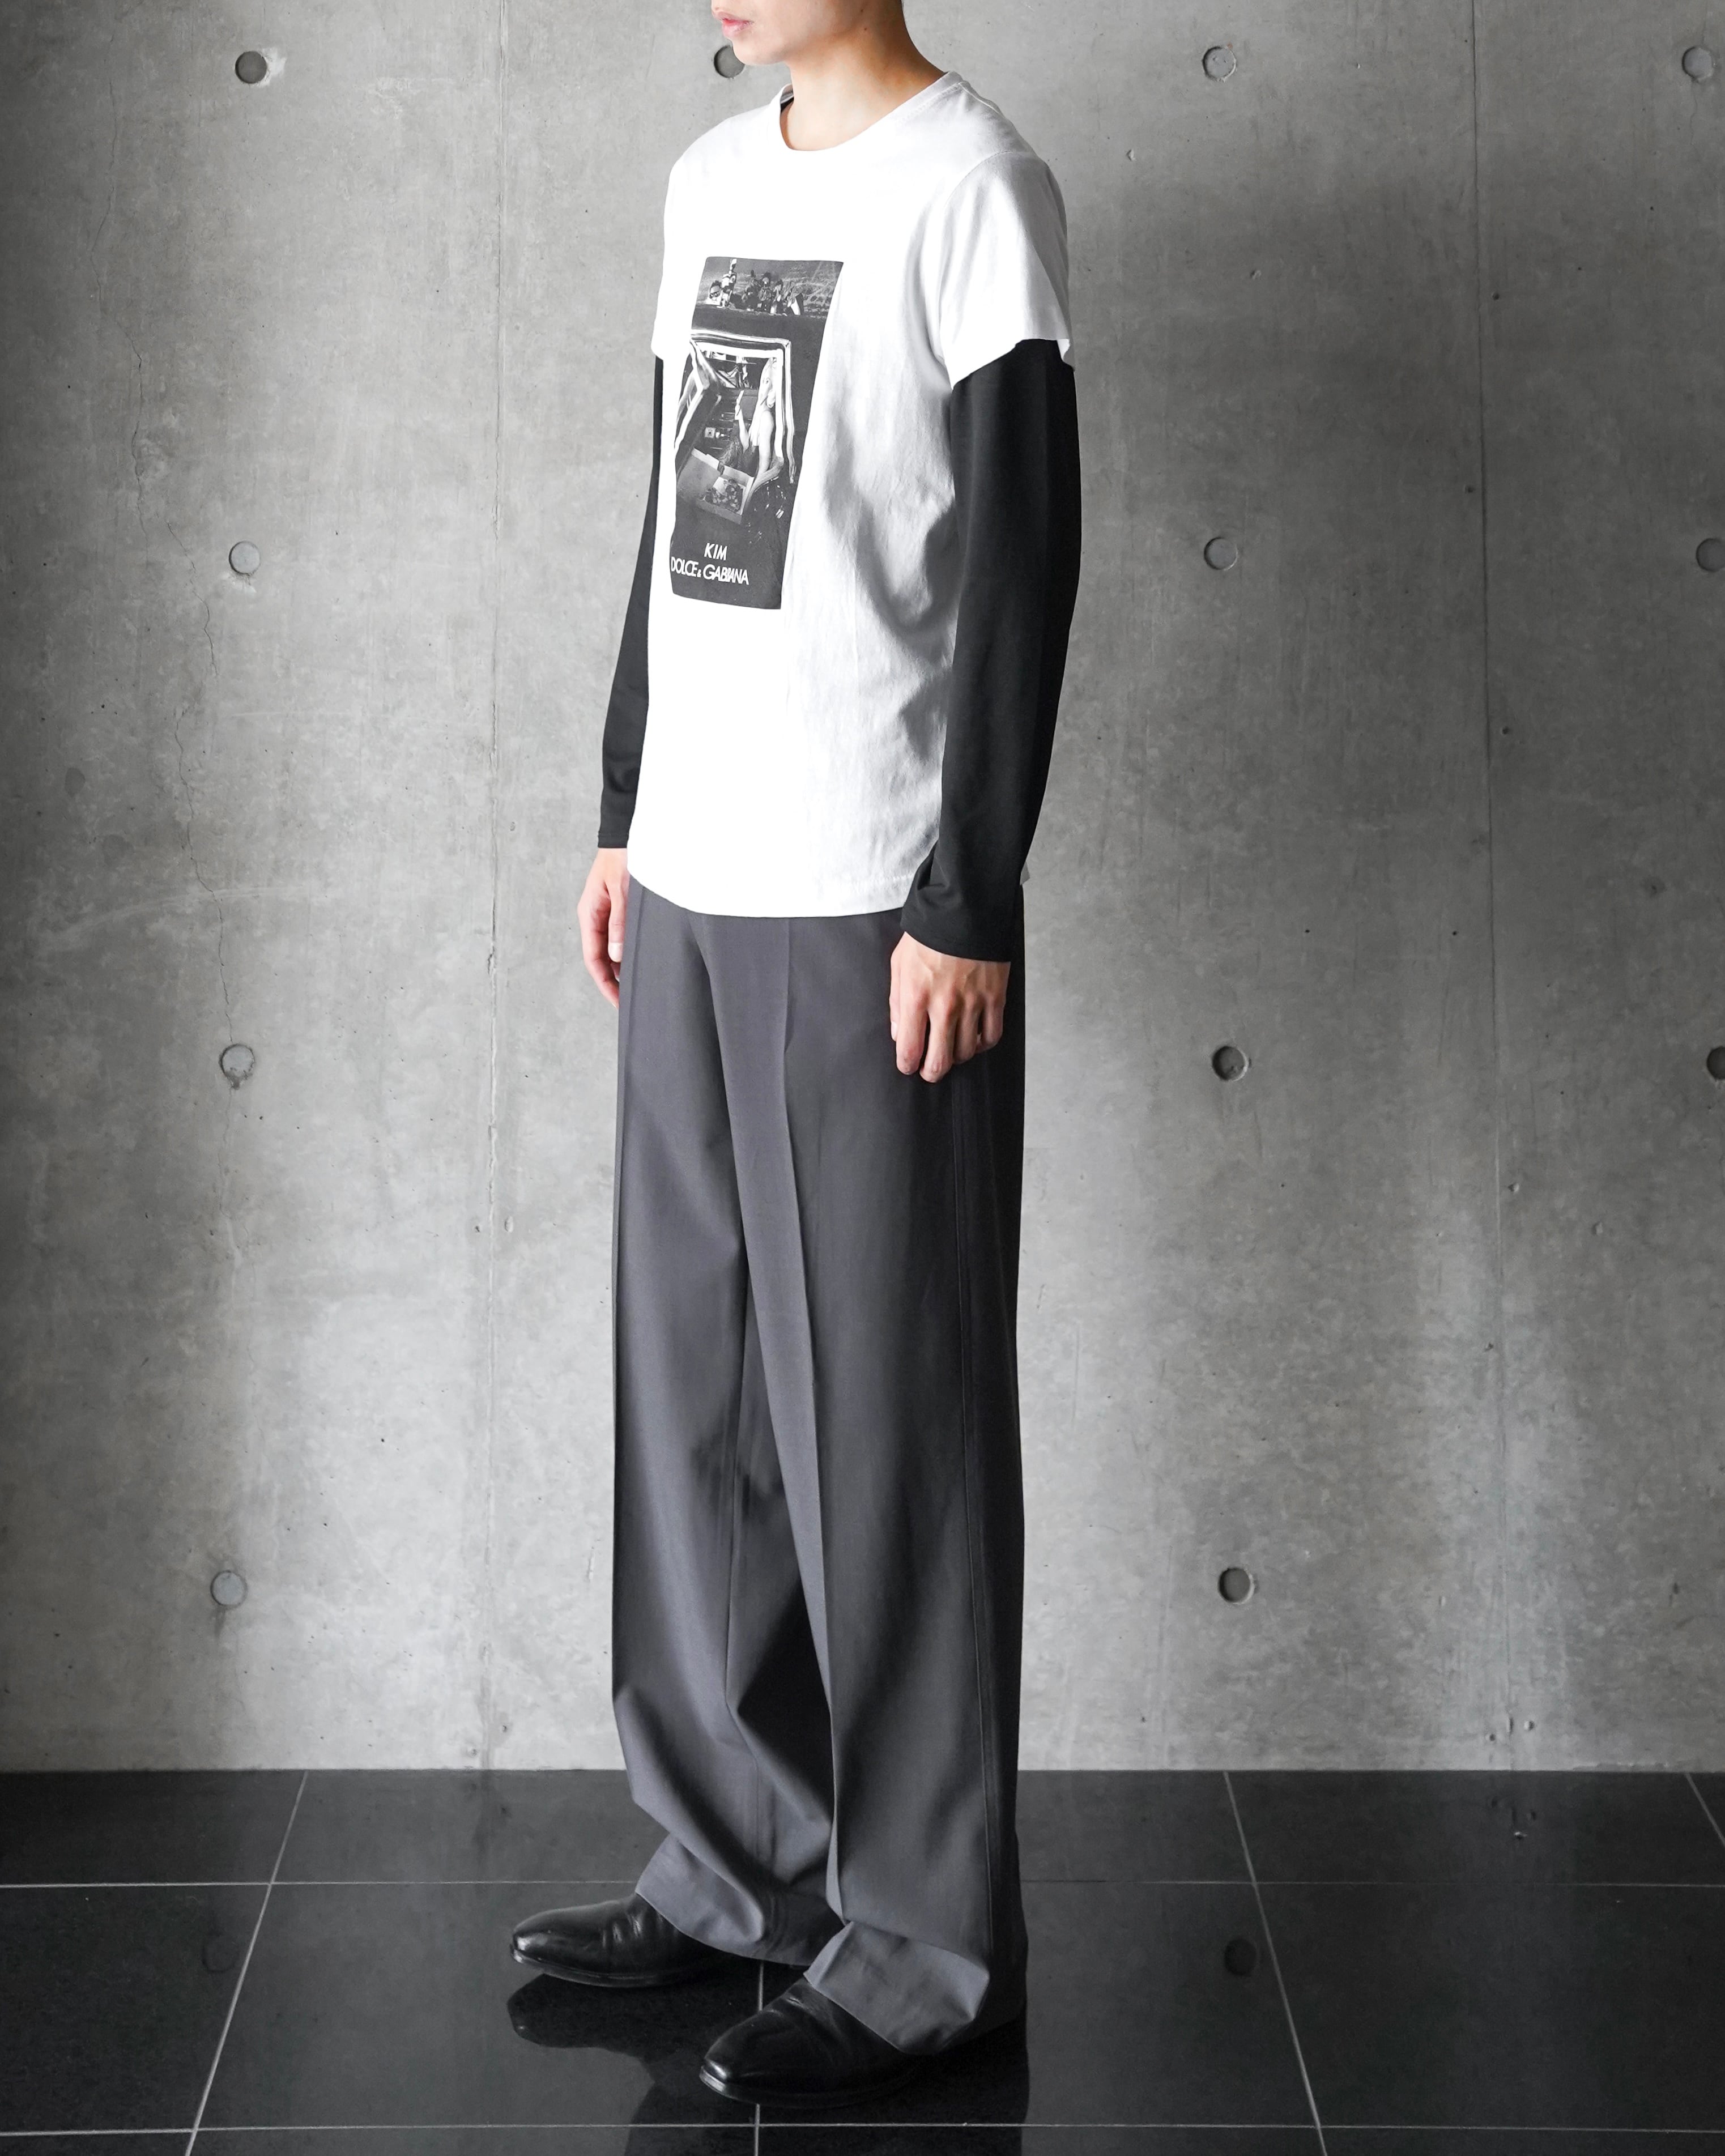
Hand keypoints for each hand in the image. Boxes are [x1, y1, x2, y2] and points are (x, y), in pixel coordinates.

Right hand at [578, 848, 629, 1007]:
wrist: (625, 833)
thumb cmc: (623, 857)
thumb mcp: (622, 890)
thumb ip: (619, 922)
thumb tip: (617, 955)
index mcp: (590, 914)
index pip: (594, 959)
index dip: (605, 983)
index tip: (618, 1002)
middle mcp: (595, 917)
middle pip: (601, 959)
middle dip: (613, 982)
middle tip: (632, 1003)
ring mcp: (605, 914)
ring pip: (610, 950)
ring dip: (621, 969)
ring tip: (639, 987)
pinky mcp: (617, 909)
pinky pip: (619, 937)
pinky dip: (627, 953)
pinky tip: (640, 962)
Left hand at [889, 933, 1008, 1082]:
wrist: (966, 910)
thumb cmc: (929, 934)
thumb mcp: (899, 963)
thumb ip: (896, 1002)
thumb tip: (899, 1034)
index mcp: (916, 997)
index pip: (910, 1050)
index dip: (907, 1065)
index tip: (908, 1065)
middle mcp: (944, 1006)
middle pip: (939, 1061)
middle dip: (931, 1072)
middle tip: (929, 1069)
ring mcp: (973, 1004)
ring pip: (966, 1053)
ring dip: (957, 1056)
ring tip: (951, 1047)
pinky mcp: (995, 998)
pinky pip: (991, 1036)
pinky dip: (982, 1043)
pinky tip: (975, 1038)